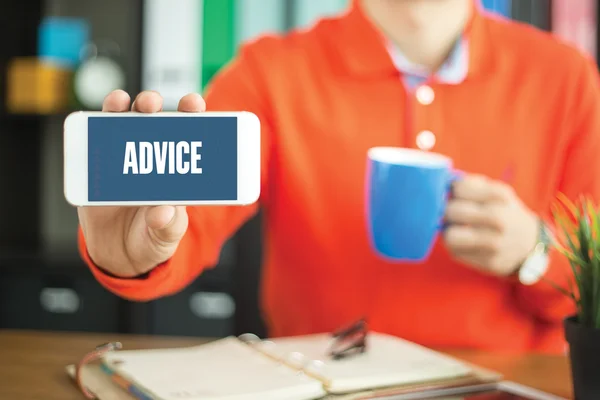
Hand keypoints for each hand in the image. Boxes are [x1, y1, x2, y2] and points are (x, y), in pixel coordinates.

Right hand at [77, 90, 205, 277]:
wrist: (119, 255)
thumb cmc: (152, 239)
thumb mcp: (166, 237)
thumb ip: (168, 226)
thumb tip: (163, 212)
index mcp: (177, 171)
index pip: (187, 136)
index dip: (190, 116)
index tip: (192, 102)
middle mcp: (151, 158)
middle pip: (153, 122)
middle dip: (153, 105)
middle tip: (151, 102)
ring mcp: (123, 160)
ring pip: (124, 125)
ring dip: (123, 108)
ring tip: (122, 103)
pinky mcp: (99, 169)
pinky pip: (96, 143)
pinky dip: (96, 127)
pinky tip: (98, 119)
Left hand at [443, 174, 538, 276]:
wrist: (530, 244)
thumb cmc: (505, 212)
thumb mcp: (496, 192)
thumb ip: (471, 184)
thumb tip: (444, 182)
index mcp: (499, 196)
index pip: (459, 188)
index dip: (451, 191)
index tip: (454, 195)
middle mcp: (498, 219)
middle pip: (451, 211)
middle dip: (446, 211)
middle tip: (451, 214)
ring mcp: (494, 243)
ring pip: (450, 237)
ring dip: (448, 232)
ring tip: (455, 229)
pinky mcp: (488, 262)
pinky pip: (456, 253)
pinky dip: (456, 247)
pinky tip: (466, 243)